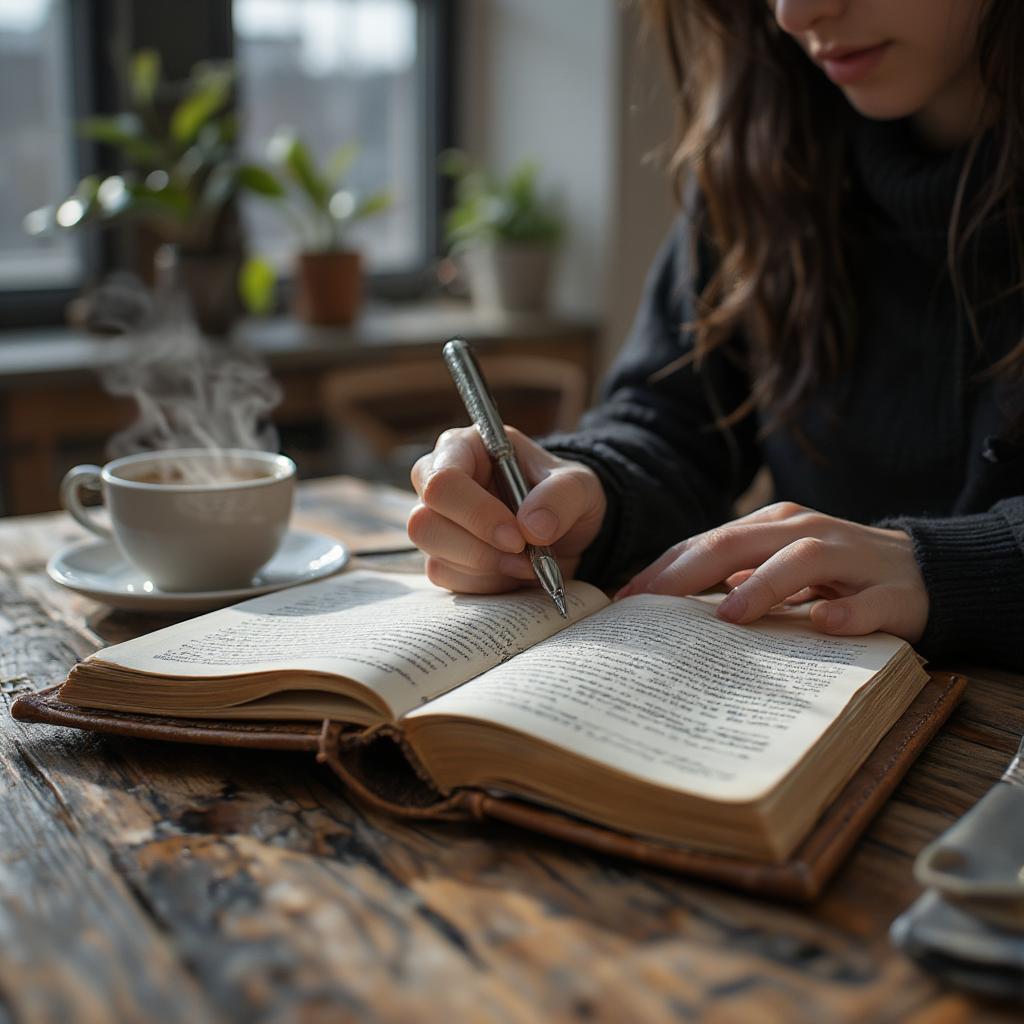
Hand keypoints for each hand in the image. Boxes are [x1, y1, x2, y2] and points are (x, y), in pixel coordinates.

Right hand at [409, 426, 606, 593]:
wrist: (568, 531)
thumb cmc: (564, 495)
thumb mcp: (580, 485)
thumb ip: (561, 496)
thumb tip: (532, 527)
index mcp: (463, 448)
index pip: (443, 480)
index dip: (476, 514)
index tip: (518, 537)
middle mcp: (438, 481)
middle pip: (423, 522)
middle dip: (478, 547)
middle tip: (523, 554)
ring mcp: (436, 521)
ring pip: (433, 554)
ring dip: (485, 567)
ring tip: (526, 563)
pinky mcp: (442, 555)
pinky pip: (446, 577)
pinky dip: (484, 583)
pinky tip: (512, 571)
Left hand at [616, 502, 928, 641]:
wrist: (924, 571)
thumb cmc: (836, 574)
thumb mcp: (779, 567)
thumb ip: (734, 576)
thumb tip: (672, 601)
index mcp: (774, 526)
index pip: (708, 541)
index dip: (665, 568)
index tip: (625, 598)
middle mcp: (806, 531)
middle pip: (740, 541)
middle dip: (689, 571)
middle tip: (649, 605)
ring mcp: (851, 558)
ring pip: (802, 560)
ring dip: (763, 585)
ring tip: (727, 616)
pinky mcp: (891, 591)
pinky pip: (867, 602)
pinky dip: (845, 613)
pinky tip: (822, 624)